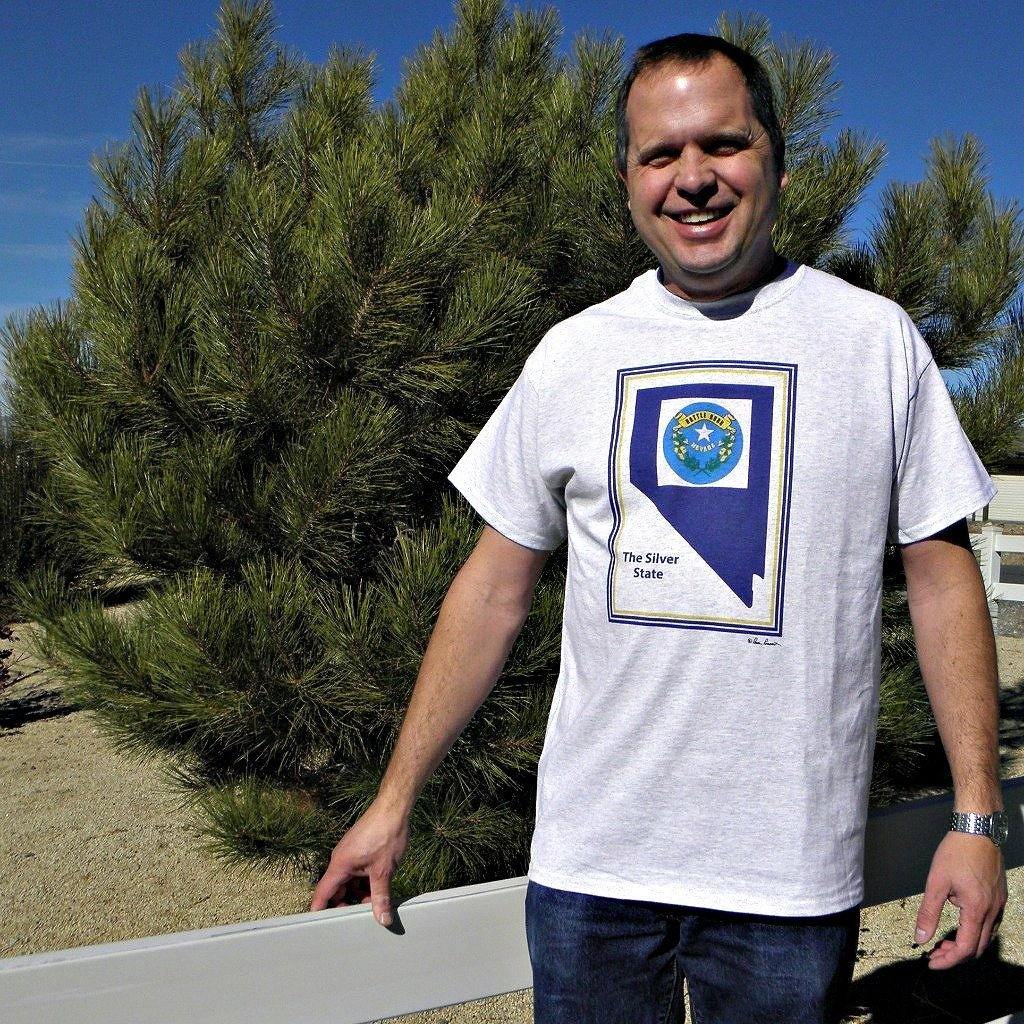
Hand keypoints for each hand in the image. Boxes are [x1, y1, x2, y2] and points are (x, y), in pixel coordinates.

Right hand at [309, 800, 409, 926]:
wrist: (393, 808)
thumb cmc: (386, 835)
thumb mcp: (384, 871)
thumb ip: (381, 897)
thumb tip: (383, 920)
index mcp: (339, 865)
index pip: (322, 893)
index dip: (319, 911)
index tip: (319, 927)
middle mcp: (340, 859)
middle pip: (336, 889)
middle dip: (346, 904)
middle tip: (360, 916)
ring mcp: (349, 854)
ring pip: (348, 881)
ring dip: (357, 893)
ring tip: (374, 903)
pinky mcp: (358, 849)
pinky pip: (355, 872)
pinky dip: (363, 882)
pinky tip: (377, 887)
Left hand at [914, 830, 1006, 968]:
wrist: (977, 830)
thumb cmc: (956, 852)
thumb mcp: (936, 882)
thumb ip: (929, 912)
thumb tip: (920, 937)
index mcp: (976, 910)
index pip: (965, 948)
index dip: (948, 960)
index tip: (932, 961)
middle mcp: (992, 911)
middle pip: (977, 946)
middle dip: (956, 954)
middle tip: (936, 952)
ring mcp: (999, 903)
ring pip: (986, 935)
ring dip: (966, 942)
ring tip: (944, 939)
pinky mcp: (999, 896)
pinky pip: (990, 922)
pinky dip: (974, 929)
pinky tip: (960, 919)